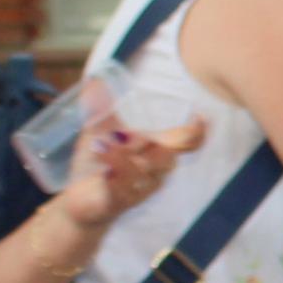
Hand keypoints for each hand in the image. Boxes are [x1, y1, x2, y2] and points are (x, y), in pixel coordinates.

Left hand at [50, 116, 207, 229]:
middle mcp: (155, 171)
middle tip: (119, 133)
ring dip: (121, 157)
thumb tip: (95, 80)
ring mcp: (141, 189)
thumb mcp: (99, 133)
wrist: (82, 202)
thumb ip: (102, 110)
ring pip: (143, 171)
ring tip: (98, 145)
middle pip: (168, 155)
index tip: (200, 117)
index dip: (197, 132)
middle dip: (149, 143)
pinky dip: (112, 176)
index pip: (186, 142)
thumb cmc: (98, 165)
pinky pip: (123, 190)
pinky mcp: (122, 202)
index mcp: (157, 150)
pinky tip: (101, 169)